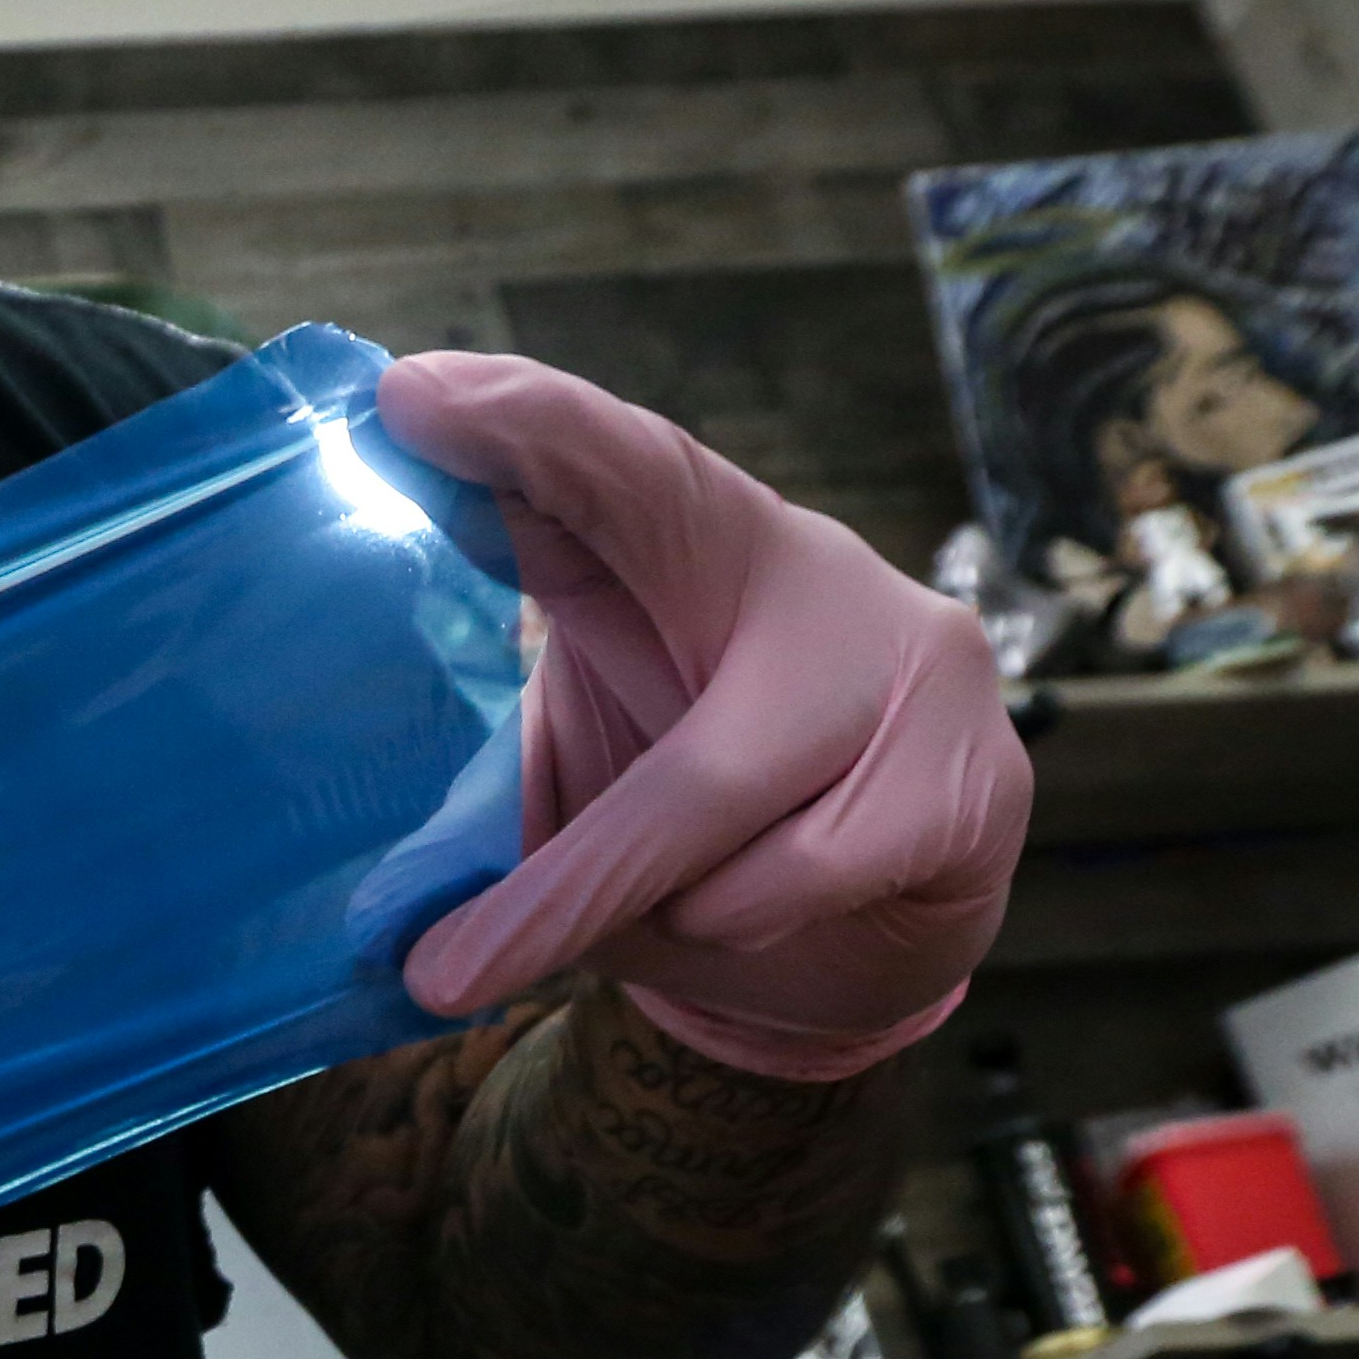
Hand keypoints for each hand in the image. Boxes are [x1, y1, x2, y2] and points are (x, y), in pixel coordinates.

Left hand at [373, 349, 1024, 1079]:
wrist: (880, 927)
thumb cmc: (704, 806)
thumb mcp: (598, 731)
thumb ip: (508, 727)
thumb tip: (384, 826)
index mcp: (701, 540)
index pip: (617, 463)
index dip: (524, 423)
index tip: (408, 396)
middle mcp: (821, 576)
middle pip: (679, 724)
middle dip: (553, 845)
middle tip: (431, 962)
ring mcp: (915, 669)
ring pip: (712, 809)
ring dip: (639, 902)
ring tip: (664, 909)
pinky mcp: (974, 785)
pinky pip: (793, 881)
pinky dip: (729, 932)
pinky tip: (763, 923)